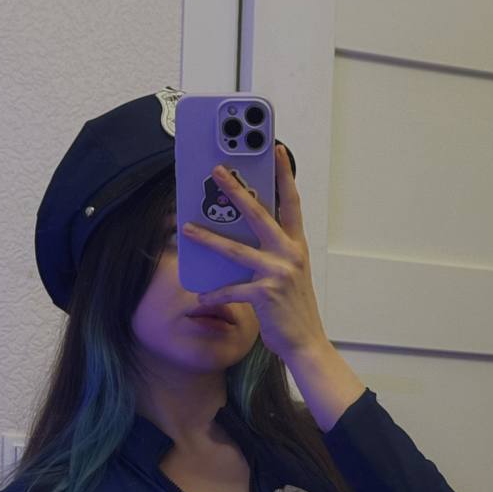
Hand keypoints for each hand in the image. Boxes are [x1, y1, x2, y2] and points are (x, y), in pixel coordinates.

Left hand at [181, 144, 328, 361]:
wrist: (305, 342)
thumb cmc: (293, 308)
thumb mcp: (289, 274)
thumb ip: (271, 252)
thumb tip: (239, 236)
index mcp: (296, 246)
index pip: (291, 203)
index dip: (284, 175)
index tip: (275, 149)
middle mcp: (289, 254)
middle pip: (259, 214)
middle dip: (236, 190)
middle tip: (217, 171)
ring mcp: (278, 272)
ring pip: (235, 249)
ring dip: (208, 238)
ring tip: (187, 229)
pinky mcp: (264, 293)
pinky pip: (231, 289)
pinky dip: (213, 294)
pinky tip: (200, 296)